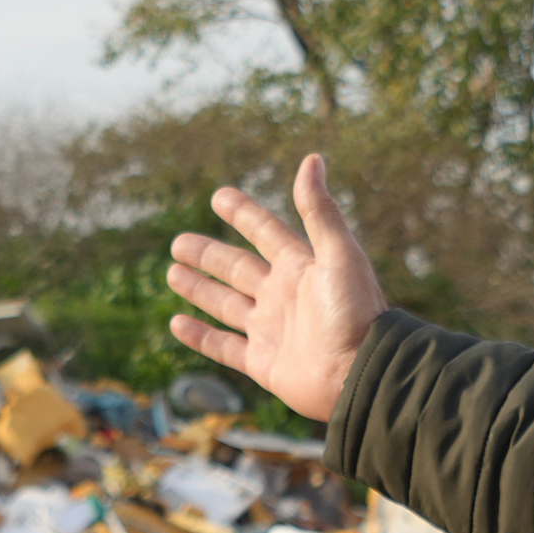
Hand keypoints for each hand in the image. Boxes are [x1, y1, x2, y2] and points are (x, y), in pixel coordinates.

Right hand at [164, 152, 387, 422]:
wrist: (360, 373)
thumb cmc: (355, 313)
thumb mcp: (339, 254)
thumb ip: (320, 210)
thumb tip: (312, 159)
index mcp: (300, 267)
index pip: (265, 232)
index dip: (243, 213)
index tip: (218, 196)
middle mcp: (283, 296)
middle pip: (237, 268)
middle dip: (207, 255)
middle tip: (178, 243)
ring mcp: (271, 330)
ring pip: (226, 305)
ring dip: (199, 289)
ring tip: (173, 274)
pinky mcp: (263, 363)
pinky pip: (224, 347)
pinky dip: (200, 337)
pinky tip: (177, 323)